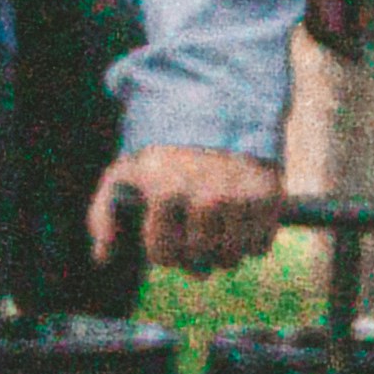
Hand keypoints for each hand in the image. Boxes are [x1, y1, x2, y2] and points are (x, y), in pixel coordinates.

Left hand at [91, 144, 285, 272]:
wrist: (218, 114)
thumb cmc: (164, 152)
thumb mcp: (124, 172)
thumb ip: (103, 213)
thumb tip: (103, 257)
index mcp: (168, 192)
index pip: (164, 254)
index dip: (164, 252)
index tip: (168, 238)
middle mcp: (207, 198)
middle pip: (200, 259)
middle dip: (194, 253)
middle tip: (195, 236)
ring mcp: (242, 199)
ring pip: (231, 257)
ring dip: (223, 251)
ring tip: (218, 231)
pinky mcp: (270, 198)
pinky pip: (261, 247)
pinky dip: (252, 242)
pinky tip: (241, 222)